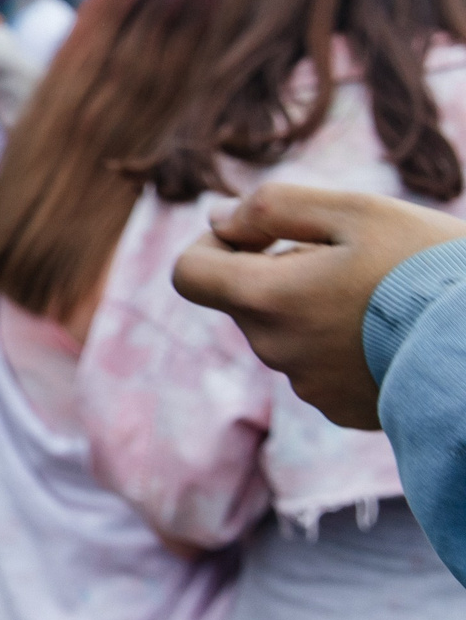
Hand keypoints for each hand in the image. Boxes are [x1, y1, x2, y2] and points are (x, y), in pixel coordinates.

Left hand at [173, 184, 465, 429]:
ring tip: (382, 295)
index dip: (213, 246)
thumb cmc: (428, 269)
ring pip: (286, 332)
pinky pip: (320, 365)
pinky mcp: (343, 411)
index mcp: (267, 301)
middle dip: (279, 271)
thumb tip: (218, 219)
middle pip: (246, 300)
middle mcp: (277, 352)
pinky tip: (393, 332)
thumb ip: (273, 208)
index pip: (190, 274)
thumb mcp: (356, 213)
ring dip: (313, 307)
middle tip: (350, 259)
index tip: (258, 235)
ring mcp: (310, 388)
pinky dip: (342, 343)